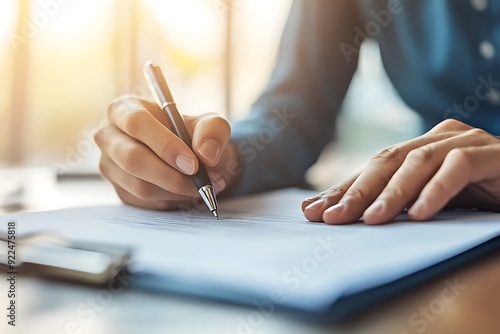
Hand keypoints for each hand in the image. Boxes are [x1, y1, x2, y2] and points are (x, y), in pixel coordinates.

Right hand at [95, 95, 239, 209]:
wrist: (190, 157)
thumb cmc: (192, 134)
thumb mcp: (210, 124)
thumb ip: (212, 132)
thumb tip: (206, 154)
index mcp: (125, 108)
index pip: (136, 123)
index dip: (164, 144)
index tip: (192, 163)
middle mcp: (110, 136)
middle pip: (133, 159)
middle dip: (170, 175)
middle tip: (200, 182)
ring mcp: (110, 165)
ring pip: (140, 186)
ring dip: (176, 191)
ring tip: (202, 186)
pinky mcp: (119, 189)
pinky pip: (145, 201)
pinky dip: (172, 200)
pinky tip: (187, 192)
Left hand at [302, 119, 499, 223]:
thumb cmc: (481, 196)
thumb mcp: (431, 201)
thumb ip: (400, 203)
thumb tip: (353, 216)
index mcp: (420, 149)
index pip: (372, 169)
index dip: (342, 189)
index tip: (312, 211)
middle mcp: (438, 139)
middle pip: (386, 162)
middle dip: (355, 191)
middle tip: (330, 217)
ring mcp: (465, 142)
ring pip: (418, 162)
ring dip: (391, 193)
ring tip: (370, 220)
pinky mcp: (492, 154)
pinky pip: (460, 167)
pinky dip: (437, 190)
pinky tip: (419, 214)